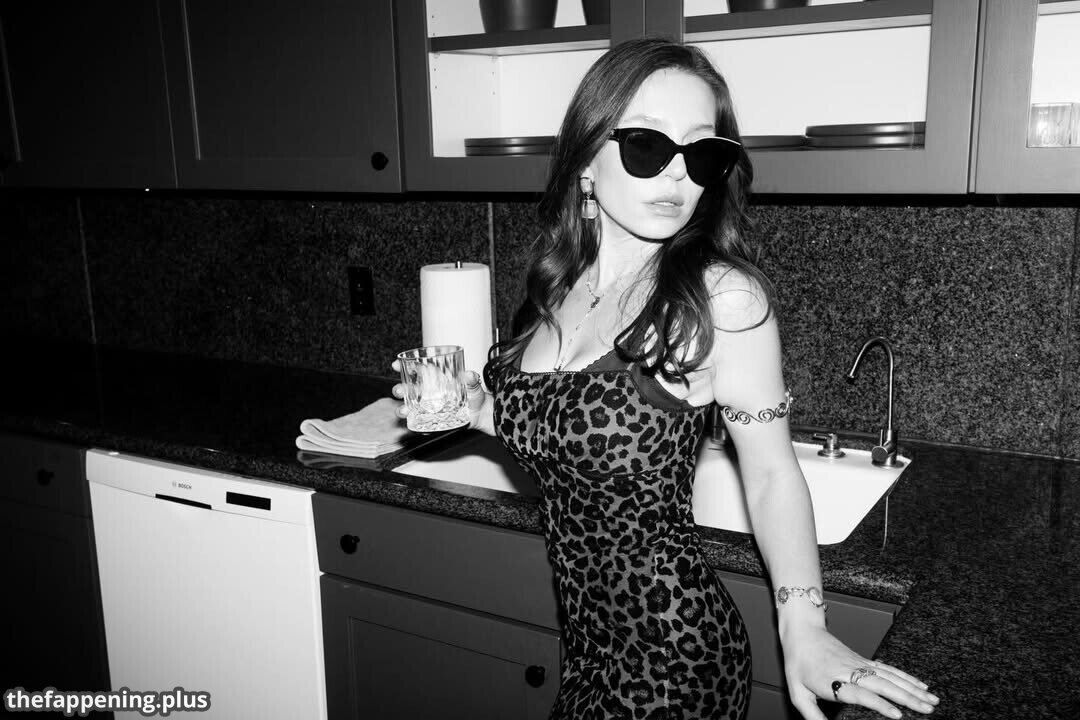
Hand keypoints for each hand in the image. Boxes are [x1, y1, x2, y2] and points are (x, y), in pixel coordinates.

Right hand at [390, 361, 492, 432]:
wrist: (480, 413)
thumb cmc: (474, 395)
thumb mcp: (473, 385)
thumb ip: (471, 379)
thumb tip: (469, 375)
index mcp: (436, 378)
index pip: (418, 370)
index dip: (405, 366)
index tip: (396, 365)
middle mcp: (429, 392)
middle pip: (409, 389)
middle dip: (400, 389)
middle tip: (399, 392)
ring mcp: (429, 406)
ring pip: (410, 406)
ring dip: (403, 408)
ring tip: (404, 411)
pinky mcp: (432, 419)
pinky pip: (420, 422)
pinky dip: (416, 425)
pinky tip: (415, 426)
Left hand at [782, 624, 938, 719]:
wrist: (802, 632)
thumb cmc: (798, 663)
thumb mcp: (798, 692)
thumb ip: (812, 714)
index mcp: (833, 680)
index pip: (861, 694)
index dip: (880, 704)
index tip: (898, 715)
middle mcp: (850, 671)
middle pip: (882, 684)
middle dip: (907, 697)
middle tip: (928, 709)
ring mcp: (859, 664)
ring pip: (890, 676)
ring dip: (913, 688)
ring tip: (932, 700)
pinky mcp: (864, 660)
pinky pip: (888, 669)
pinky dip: (907, 676)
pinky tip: (921, 684)